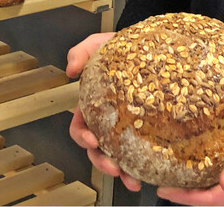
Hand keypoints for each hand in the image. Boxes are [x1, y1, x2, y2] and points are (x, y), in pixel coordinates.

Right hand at [66, 32, 141, 191]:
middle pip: (97, 150)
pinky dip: (144, 166)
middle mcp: (106, 121)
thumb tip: (72, 69)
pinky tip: (151, 173)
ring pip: (119, 158)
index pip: (79, 127)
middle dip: (102, 162)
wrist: (150, 47)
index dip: (83, 137)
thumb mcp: (98, 44)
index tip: (92, 139)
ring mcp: (127, 128)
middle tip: (114, 167)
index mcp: (92, 105)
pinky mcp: (147, 131)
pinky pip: (143, 153)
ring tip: (132, 180)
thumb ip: (80, 52)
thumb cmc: (122, 47)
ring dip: (122, 172)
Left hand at [156, 96, 223, 205]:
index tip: (164, 190)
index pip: (215, 198)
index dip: (189, 198)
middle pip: (215, 196)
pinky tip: (200, 157)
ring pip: (221, 185)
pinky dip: (211, 169)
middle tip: (162, 182)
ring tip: (175, 173)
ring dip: (199, 183)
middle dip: (189, 193)